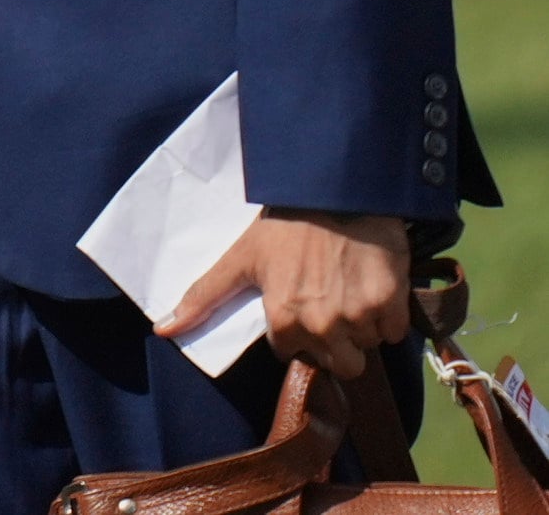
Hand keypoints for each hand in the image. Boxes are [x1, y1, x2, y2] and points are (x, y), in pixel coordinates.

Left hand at [160, 209, 409, 378]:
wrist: (335, 194)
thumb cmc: (283, 226)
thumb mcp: (239, 259)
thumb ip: (204, 298)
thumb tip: (163, 331)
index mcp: (285, 320)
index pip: (294, 353)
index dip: (295, 332)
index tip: (298, 303)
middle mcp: (324, 325)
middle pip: (339, 362)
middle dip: (334, 341)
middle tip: (328, 303)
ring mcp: (359, 316)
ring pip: (367, 347)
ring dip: (361, 327)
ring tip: (347, 289)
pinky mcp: (391, 304)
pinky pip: (394, 333)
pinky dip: (388, 317)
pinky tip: (371, 287)